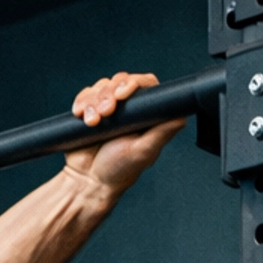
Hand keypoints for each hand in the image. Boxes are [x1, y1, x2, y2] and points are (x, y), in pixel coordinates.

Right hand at [65, 71, 187, 195]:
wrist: (88, 182)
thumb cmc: (118, 172)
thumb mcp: (143, 152)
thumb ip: (162, 134)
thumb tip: (181, 117)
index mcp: (145, 115)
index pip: (144, 85)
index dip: (133, 82)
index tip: (122, 94)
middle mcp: (127, 109)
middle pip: (120, 81)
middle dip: (109, 93)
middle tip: (106, 112)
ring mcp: (107, 109)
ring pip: (101, 87)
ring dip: (94, 101)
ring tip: (93, 122)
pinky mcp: (89, 111)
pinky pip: (85, 96)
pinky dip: (82, 103)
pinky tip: (81, 116)